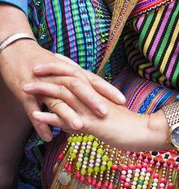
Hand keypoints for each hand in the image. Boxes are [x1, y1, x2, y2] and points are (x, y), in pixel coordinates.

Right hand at [0, 44, 124, 141]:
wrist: (15, 51)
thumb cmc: (41, 61)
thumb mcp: (63, 68)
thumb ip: (78, 80)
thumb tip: (94, 93)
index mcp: (70, 71)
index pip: (93, 80)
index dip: (108, 90)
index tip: (123, 100)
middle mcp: (59, 76)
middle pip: (78, 87)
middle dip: (92, 100)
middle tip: (105, 113)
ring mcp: (42, 84)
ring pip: (57, 99)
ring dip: (68, 114)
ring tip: (79, 127)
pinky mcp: (26, 93)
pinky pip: (33, 110)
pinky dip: (41, 123)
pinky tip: (49, 137)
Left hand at [27, 73, 153, 149]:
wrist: (142, 131)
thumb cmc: (126, 125)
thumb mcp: (104, 116)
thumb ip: (89, 114)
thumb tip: (72, 120)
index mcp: (97, 91)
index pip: (77, 72)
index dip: (63, 64)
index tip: (49, 57)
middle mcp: (92, 96)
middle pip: (67, 78)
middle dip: (49, 72)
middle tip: (32, 67)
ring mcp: (90, 108)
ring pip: (63, 95)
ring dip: (42, 91)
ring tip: (25, 87)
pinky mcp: (90, 123)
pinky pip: (66, 119)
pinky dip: (49, 116)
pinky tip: (35, 115)